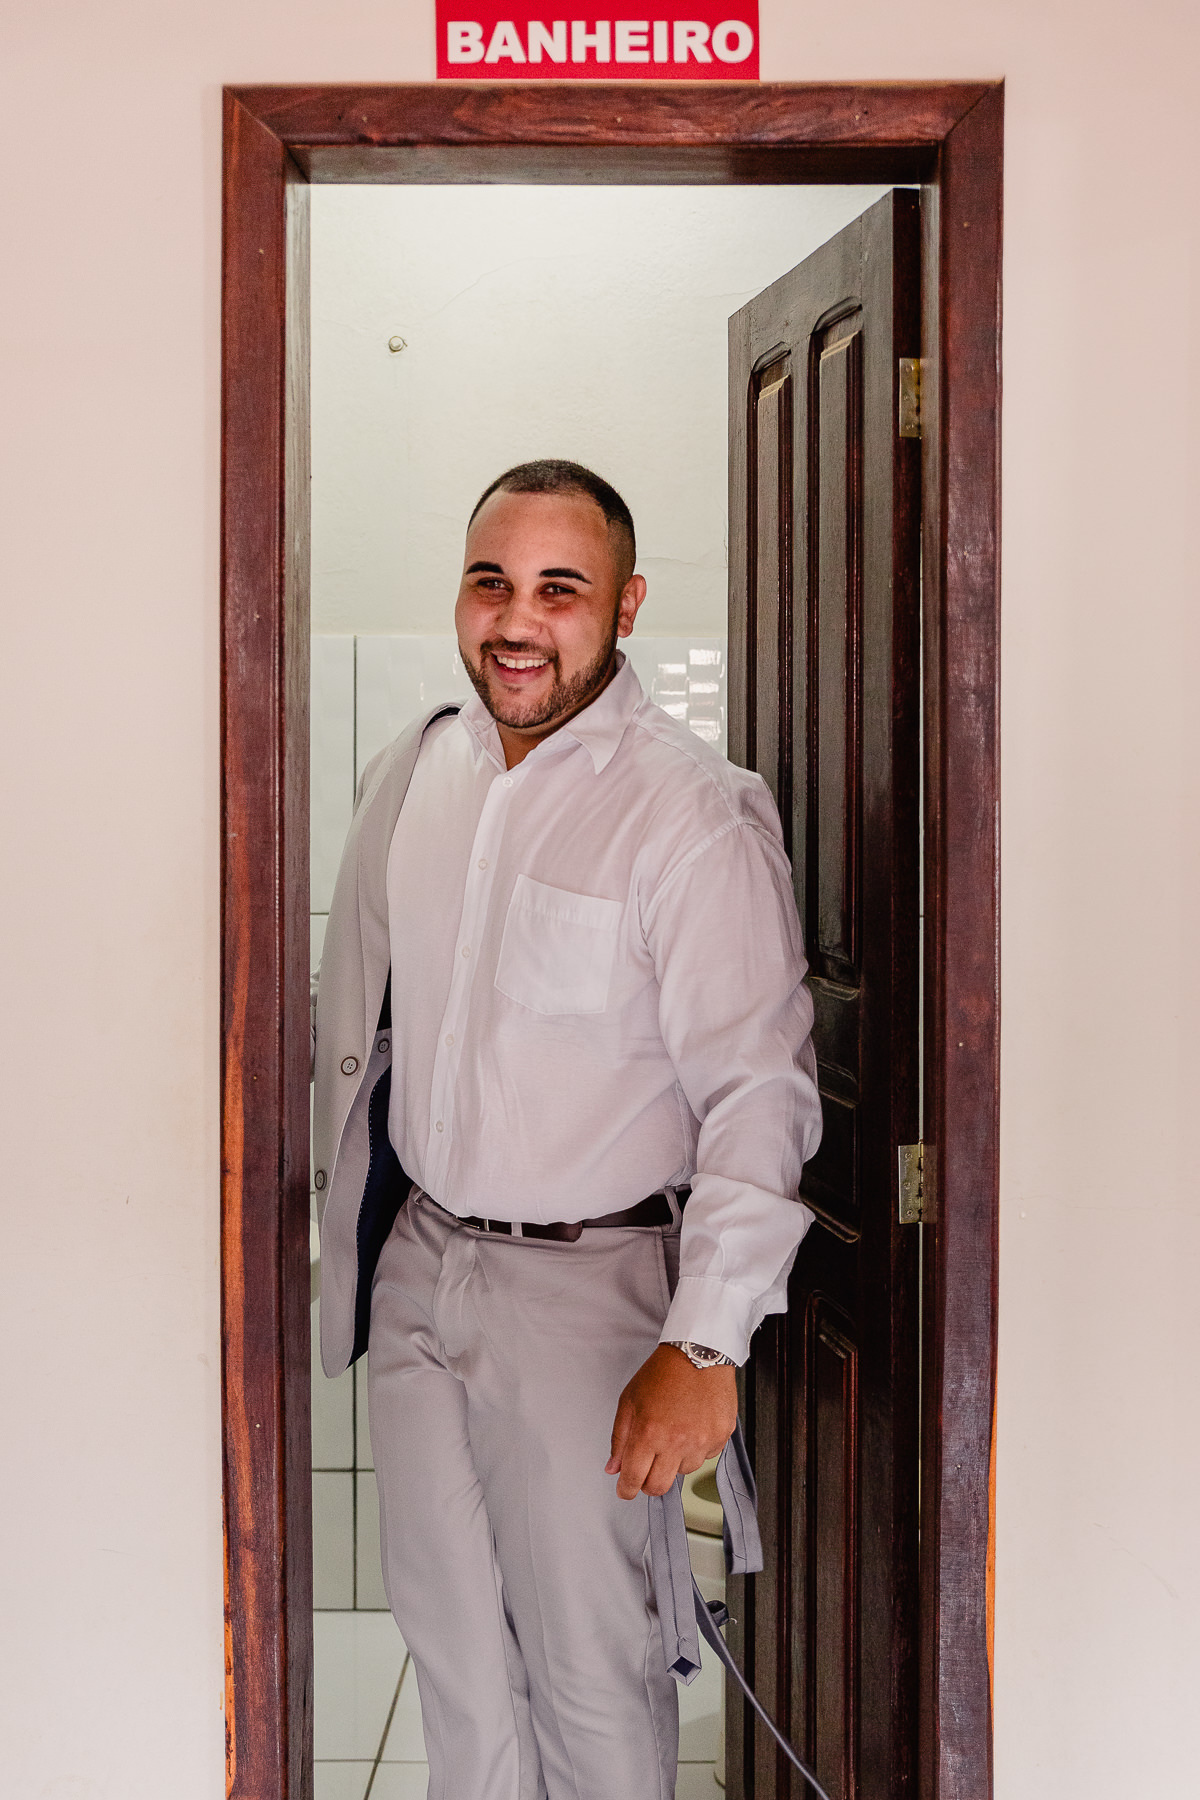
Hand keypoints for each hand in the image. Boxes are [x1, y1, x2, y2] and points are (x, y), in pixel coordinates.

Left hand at [606, 1344, 737, 1499]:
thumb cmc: (664, 1372)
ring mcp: (701, 1441)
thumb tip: (614, 1467)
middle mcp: (676, 1441)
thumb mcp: (630, 1400)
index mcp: (649, 1432)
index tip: (626, 1490)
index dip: (626, 1489)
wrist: (699, 1352)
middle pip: (659, 1486)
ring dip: (675, 1461)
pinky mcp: (721, 1437)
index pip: (634, 1478)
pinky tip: (692, 1425)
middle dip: (649, 1483)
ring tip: (674, 1432)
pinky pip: (705, 1457)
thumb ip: (620, 1438)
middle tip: (647, 1468)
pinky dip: (697, 1448)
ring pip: (683, 1472)